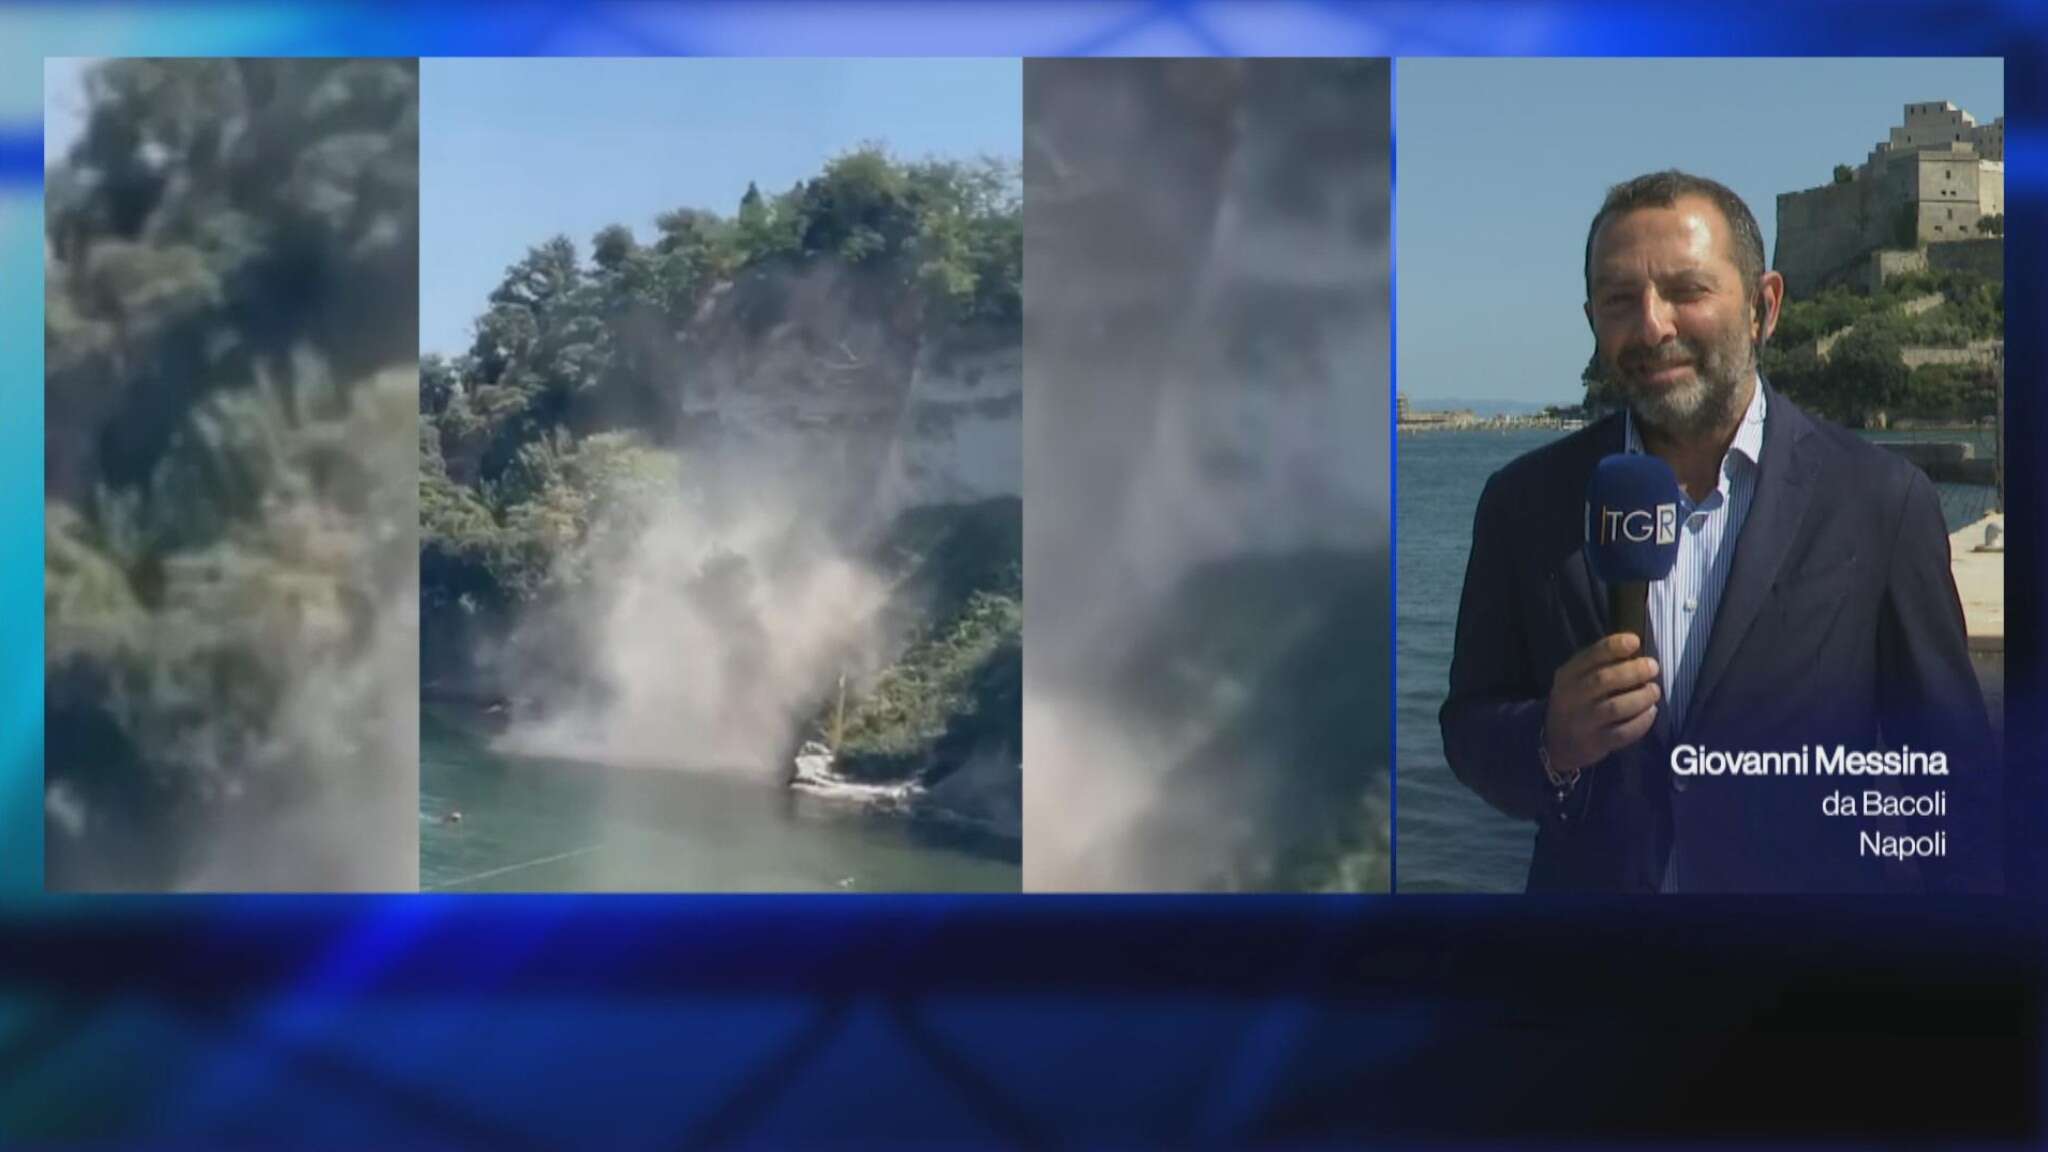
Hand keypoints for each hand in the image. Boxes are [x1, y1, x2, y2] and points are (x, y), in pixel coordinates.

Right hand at [1544, 633, 1660, 778]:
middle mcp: (1572, 697)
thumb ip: (1599, 666)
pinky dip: (1641, 722)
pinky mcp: (1595, 743)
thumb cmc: (1576, 702)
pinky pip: (1623, 733)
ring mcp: (1583, 722)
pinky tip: (1650, 712)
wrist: (1556, 741)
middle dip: (1633, 671)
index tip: (1635, 641)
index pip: (1589, 657)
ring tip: (1654, 691)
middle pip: (1603, 680)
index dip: (1613, 647)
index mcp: (1568, 676)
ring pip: (1615, 707)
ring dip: (1641, 697)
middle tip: (1653, 668)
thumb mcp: (1576, 679)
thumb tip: (1636, 651)